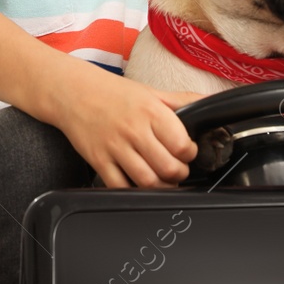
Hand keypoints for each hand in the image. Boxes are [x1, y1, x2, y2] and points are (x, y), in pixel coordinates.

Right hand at [49, 61, 201, 188]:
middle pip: (168, 168)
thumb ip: (183, 101)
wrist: (73, 92)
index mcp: (151, 111)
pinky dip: (133, 191)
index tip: (186, 152)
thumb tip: (211, 103)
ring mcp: (114, 147)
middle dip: (179, 174)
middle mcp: (133, 130)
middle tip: (176, 169)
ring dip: (161, 186)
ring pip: (147, 182)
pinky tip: (138, 183)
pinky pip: (120, 187)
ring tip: (162, 179)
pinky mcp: (98, 161)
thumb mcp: (151, 92)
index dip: (189, 153)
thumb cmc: (114, 93)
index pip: (182, 145)